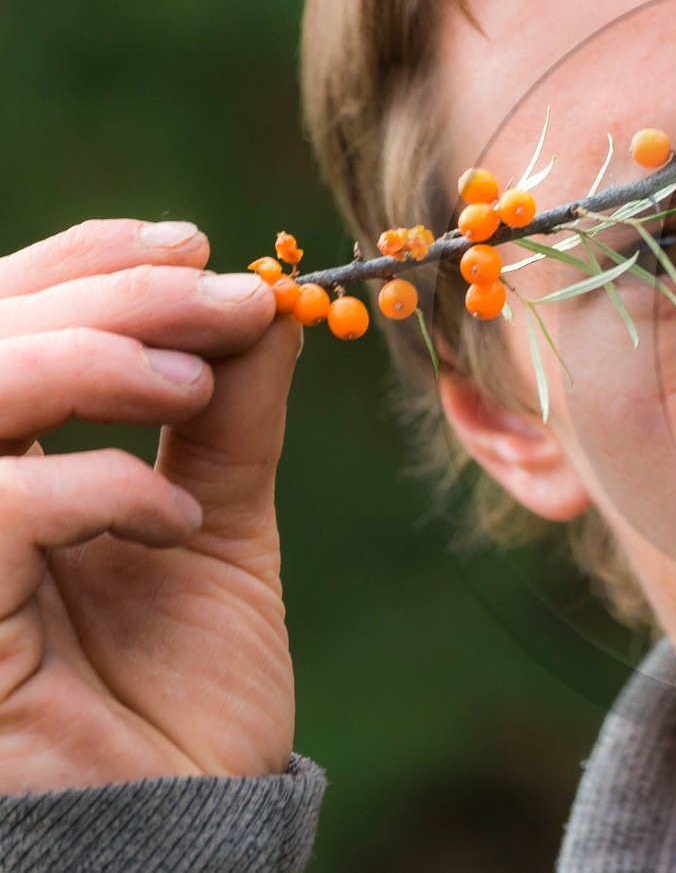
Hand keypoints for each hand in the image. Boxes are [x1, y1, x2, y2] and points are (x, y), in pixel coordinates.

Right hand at [0, 219, 299, 789]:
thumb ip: (225, 417)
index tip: (199, 242)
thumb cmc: (186, 688)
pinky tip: (174, 514)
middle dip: (105, 292)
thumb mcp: (218, 523)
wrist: (184, 823)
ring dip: (86, 357)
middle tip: (225, 292)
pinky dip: (91, 487)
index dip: (84, 262)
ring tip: (192, 379)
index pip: (1, 320)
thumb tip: (267, 300)